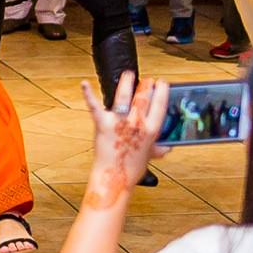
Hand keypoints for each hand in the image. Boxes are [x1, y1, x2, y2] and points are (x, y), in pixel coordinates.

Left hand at [79, 70, 168, 204]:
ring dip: (126, 83)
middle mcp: (137, 123)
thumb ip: (158, 148)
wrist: (114, 177)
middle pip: (143, 98)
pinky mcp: (102, 124)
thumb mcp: (149, 156)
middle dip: (146, 85)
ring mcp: (119, 122)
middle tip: (147, 80)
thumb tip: (167, 147)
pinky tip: (85, 84)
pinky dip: (88, 94)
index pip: (160, 105)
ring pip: (124, 96)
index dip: (162, 91)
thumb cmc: (131, 169)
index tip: (162, 83)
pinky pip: (94, 106)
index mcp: (151, 130)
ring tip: (128, 75)